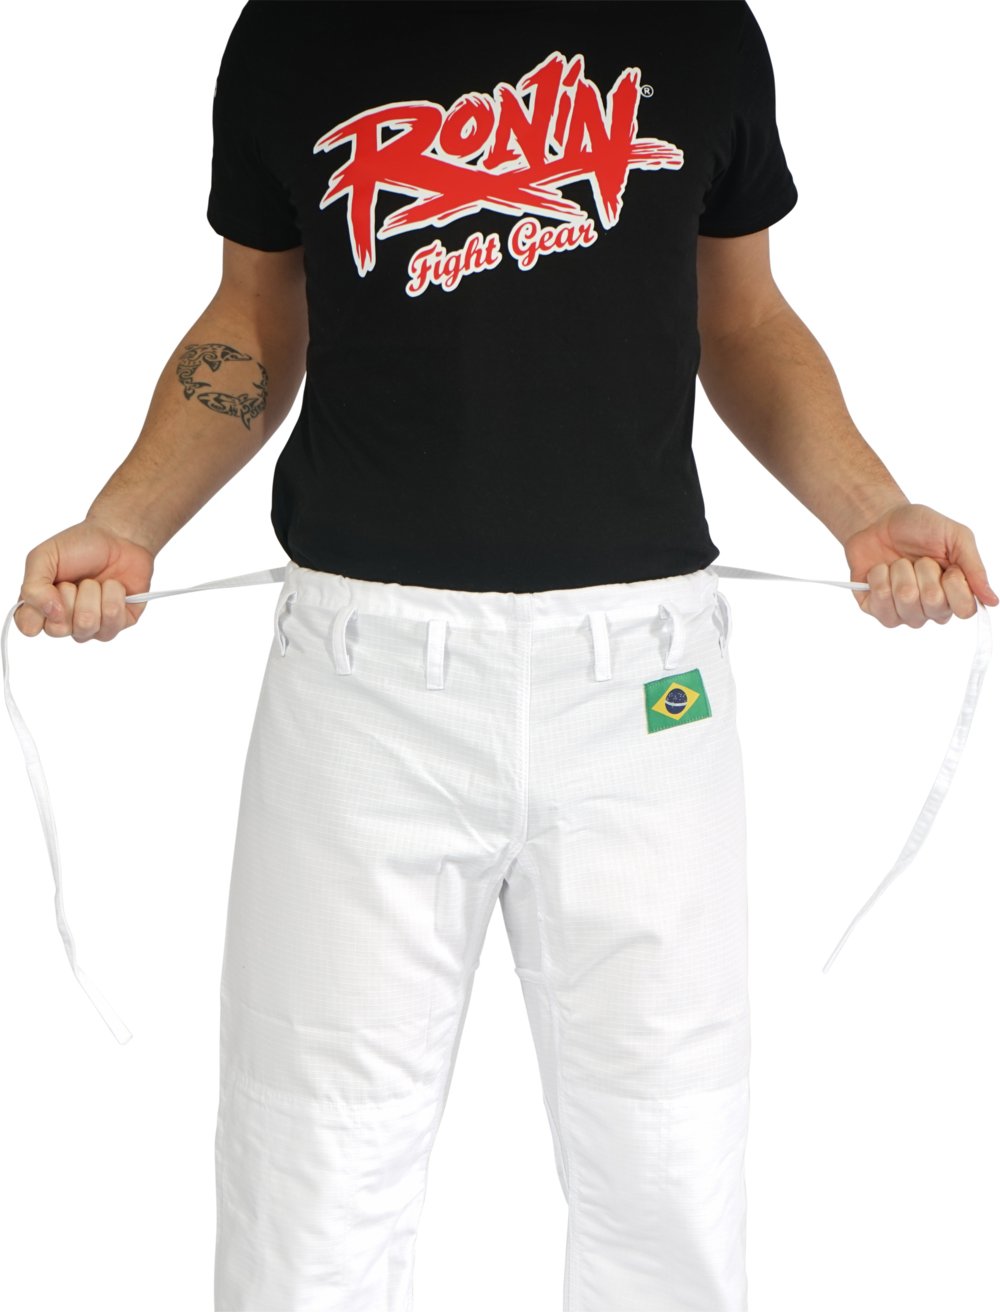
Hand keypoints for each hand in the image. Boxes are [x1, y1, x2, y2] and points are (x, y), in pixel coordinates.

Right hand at [15, 518, 154, 641]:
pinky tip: (114, 587)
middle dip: (68, 595)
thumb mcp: (44, 556)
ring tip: (96, 581)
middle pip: (58, 629)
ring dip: (92, 594)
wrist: (118, 536)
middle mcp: (64, 621)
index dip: (39, 610)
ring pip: (86, 625)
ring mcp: (91, 626)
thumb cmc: (79, 546)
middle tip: (75, 579)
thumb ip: (34, 586)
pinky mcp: (117, 624)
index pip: (29, 627)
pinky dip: (114, 597)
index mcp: (41, 606)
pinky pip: (112, 623)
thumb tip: (50, 612)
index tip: (52, 587)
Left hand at [843, 502, 997, 627]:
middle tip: (919, 559)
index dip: (955, 584)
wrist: (880, 520)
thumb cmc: (920, 528)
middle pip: (934, 602)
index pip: (965, 610)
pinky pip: (879, 604)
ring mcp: (903, 612)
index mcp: (955, 594)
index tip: (947, 565)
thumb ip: (974, 567)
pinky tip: (880, 570)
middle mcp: (931, 609)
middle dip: (925, 570)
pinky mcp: (876, 609)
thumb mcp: (955, 536)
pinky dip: (878, 577)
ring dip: (900, 572)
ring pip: (906, 600)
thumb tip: (993, 601)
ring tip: (898, 563)